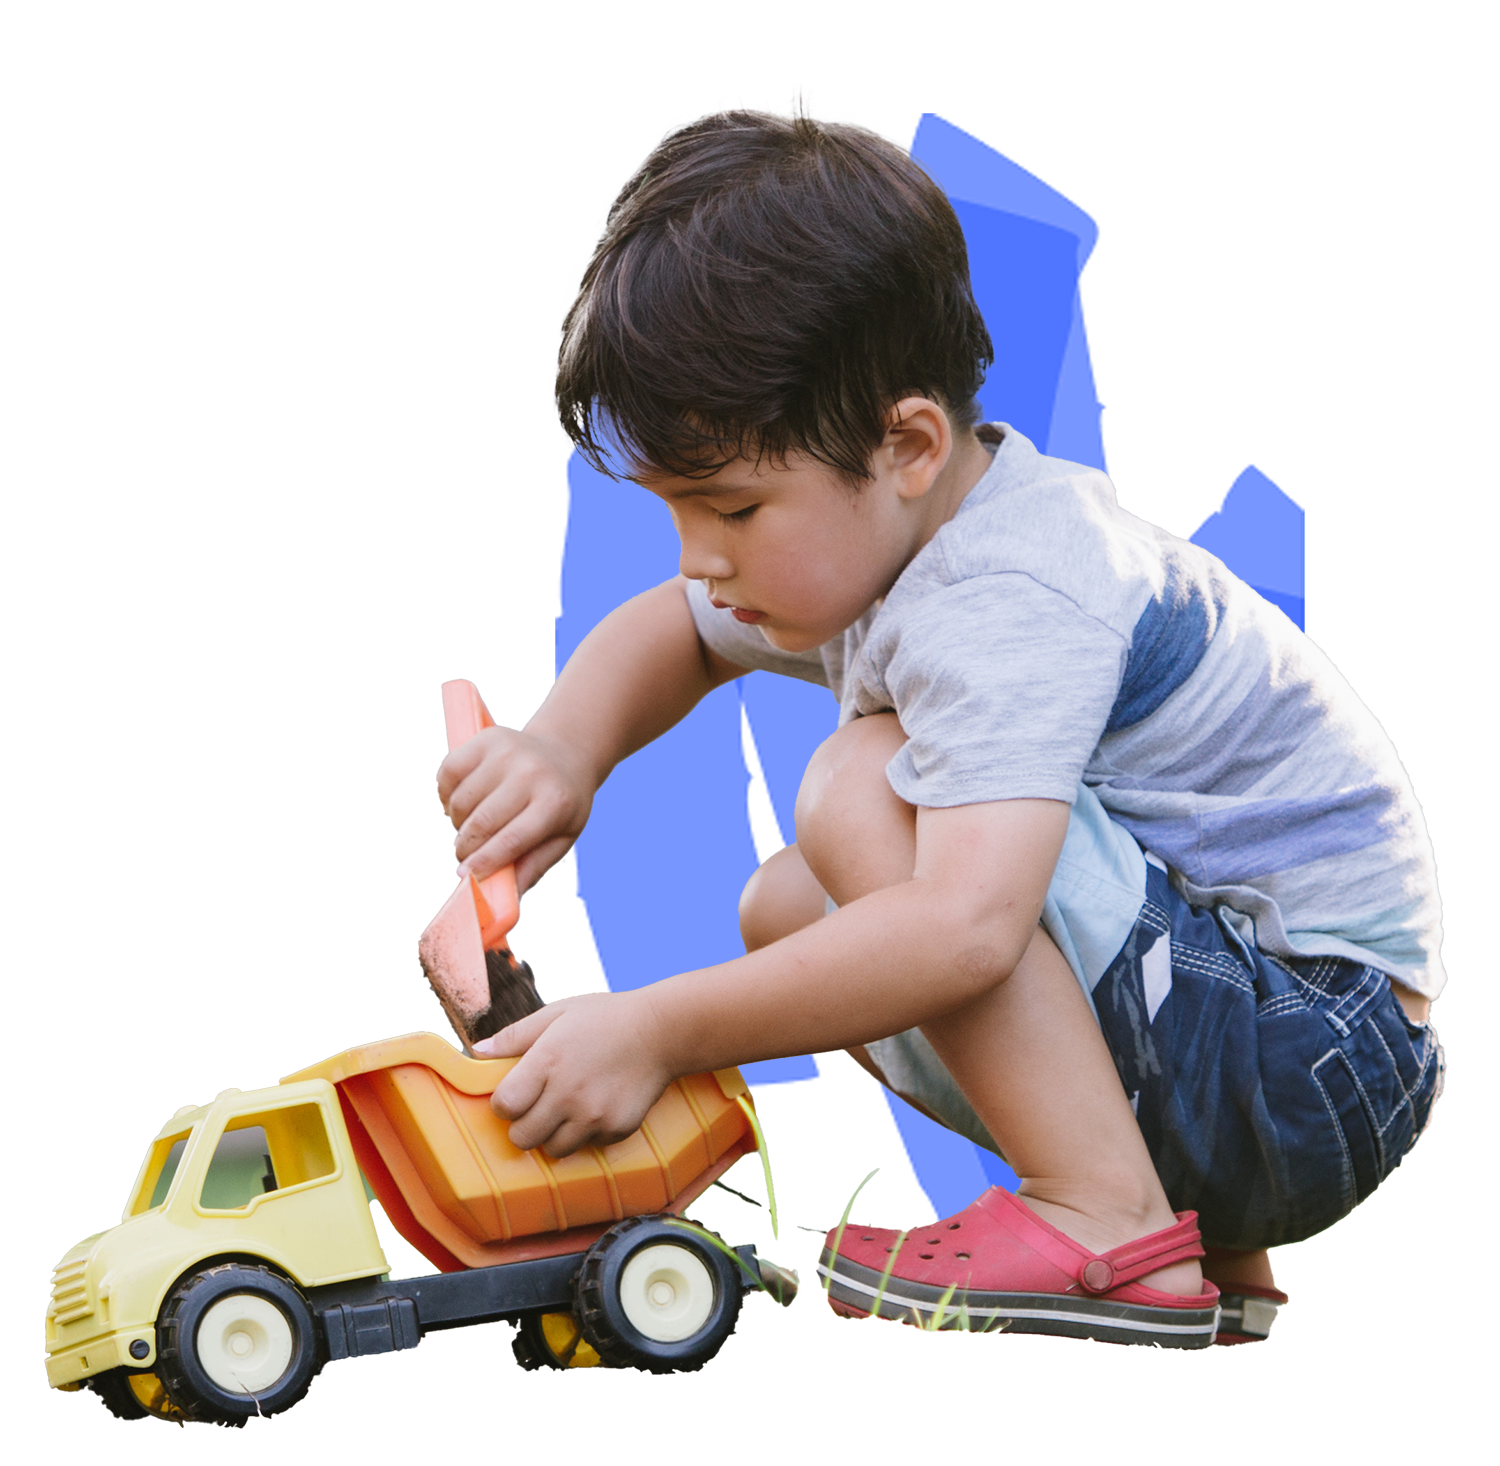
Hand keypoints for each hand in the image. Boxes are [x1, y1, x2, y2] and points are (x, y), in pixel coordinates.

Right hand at [436, 725, 595, 890]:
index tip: (465, 876)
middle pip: (481, 822)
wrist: (566, 753)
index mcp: (555, 802)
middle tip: (466, 857)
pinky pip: (448, 773)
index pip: (512, 839)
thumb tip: (500, 904)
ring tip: (472, 826)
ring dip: (457, 822)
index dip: (485, 862)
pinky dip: (446, 795)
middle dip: (466, 848)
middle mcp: (531, 772)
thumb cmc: (561, 805)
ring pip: (460, 801)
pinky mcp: (486, 738)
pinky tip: (462, 802)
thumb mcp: (561, 838)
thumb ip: (531, 868)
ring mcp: (507, 751)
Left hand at [472, 992, 673, 1156]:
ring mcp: (595, 1115)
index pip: (504, 1106)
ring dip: (554, 1134)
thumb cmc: (605, 1018)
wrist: (662, 1030)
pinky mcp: (617, 1129)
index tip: (516, 1093)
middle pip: (523, 1137)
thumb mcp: (557, 1013)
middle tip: (538, 1105)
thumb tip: (476, 1051)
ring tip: (567, 1108)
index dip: (505, 1103)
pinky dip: (587, 1134)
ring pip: (554, 1150)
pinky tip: (596, 1106)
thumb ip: (515, 1036)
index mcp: (548, 1061)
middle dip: (524, 1124)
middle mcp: (569, 1093)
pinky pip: (588, 1147)